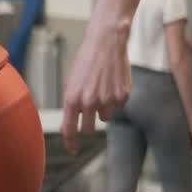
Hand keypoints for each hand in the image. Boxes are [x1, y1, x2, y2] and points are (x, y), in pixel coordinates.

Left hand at [61, 18, 131, 153]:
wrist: (106, 42)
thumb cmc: (86, 59)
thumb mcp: (72, 81)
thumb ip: (73, 102)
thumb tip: (73, 122)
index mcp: (72, 98)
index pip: (69, 130)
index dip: (71, 143)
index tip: (73, 150)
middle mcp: (89, 102)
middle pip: (88, 129)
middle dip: (88, 123)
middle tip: (89, 110)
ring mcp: (107, 100)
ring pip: (105, 118)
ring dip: (102, 109)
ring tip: (101, 88)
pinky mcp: (122, 97)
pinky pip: (118, 108)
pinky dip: (115, 100)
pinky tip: (112, 83)